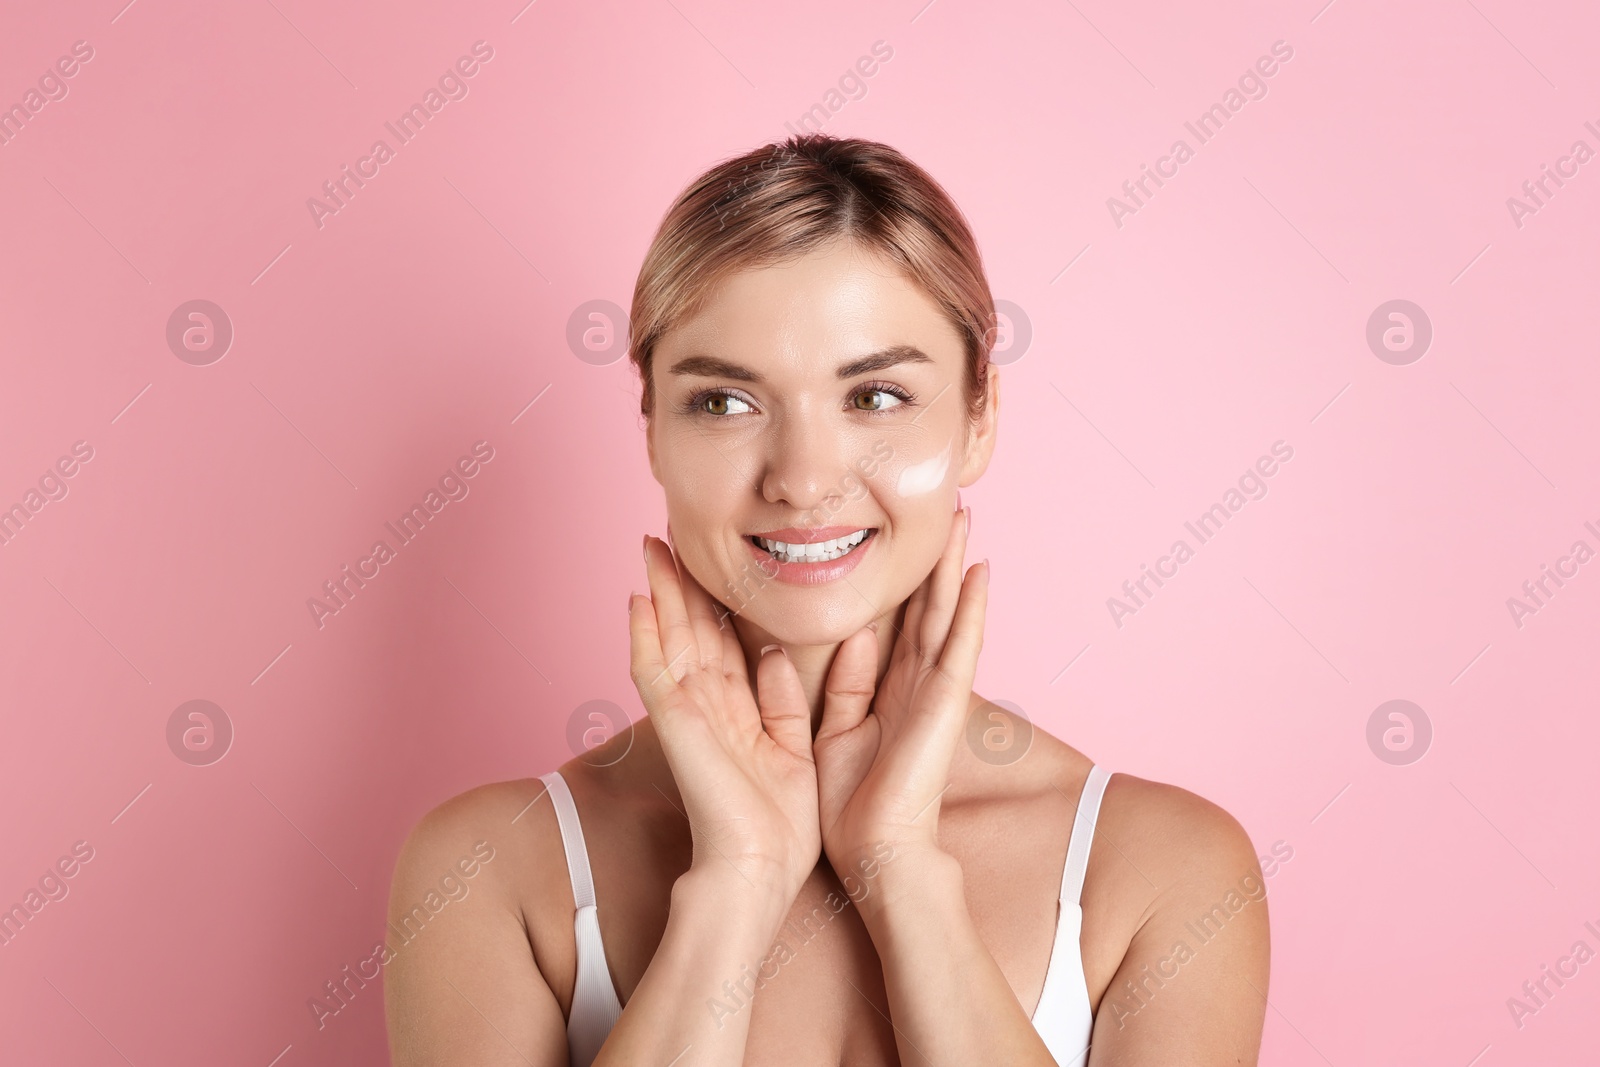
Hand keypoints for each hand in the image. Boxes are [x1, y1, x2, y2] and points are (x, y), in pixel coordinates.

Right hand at [629, 534, 820, 903]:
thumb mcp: (795, 746)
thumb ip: (785, 699)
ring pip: (669, 637)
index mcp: (737, 709)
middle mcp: (708, 704)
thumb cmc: (781, 823)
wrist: (761, 868)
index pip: (723, 641)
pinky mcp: (676, 721)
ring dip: (658, 592)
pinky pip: (653, 670)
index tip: (714, 559)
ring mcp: (687, 711)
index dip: (717, 600)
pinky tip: (637, 598)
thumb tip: (772, 652)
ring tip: (650, 547)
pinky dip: (643, 635)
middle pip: (691, 629)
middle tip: (670, 533)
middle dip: (681, 582)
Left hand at [812, 505, 987, 873]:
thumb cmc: (852, 806)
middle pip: (932, 607)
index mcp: (890, 691)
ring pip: (949, 614)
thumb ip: (843, 687)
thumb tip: (852, 639)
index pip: (902, 623)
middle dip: (938, 558)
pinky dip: (971, 608)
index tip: (907, 537)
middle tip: (947, 508)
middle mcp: (918, 684)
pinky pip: (960, 646)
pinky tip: (980, 572)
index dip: (907, 580)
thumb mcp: (832, 734)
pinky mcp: (945, 703)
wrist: (876, 853)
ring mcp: (936, 691)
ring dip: (958, 566)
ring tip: (966, 518)